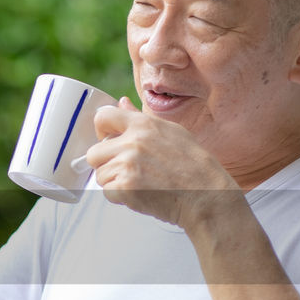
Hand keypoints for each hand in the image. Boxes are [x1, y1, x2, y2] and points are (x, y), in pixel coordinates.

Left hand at [85, 96, 241, 229]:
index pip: (102, 116)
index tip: (108, 141)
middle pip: (94, 153)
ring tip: (140, 182)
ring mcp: (127, 165)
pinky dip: (120, 197)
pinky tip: (141, 193)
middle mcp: (133, 142)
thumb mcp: (171, 131)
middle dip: (106, 163)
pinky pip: (107, 192)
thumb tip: (121, 102)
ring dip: (114, 182)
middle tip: (128, 170)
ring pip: (100, 175)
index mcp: (143, 125)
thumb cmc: (192, 165)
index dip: (101, 131)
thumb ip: (140, 118)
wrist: (206, 194)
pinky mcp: (126, 188)